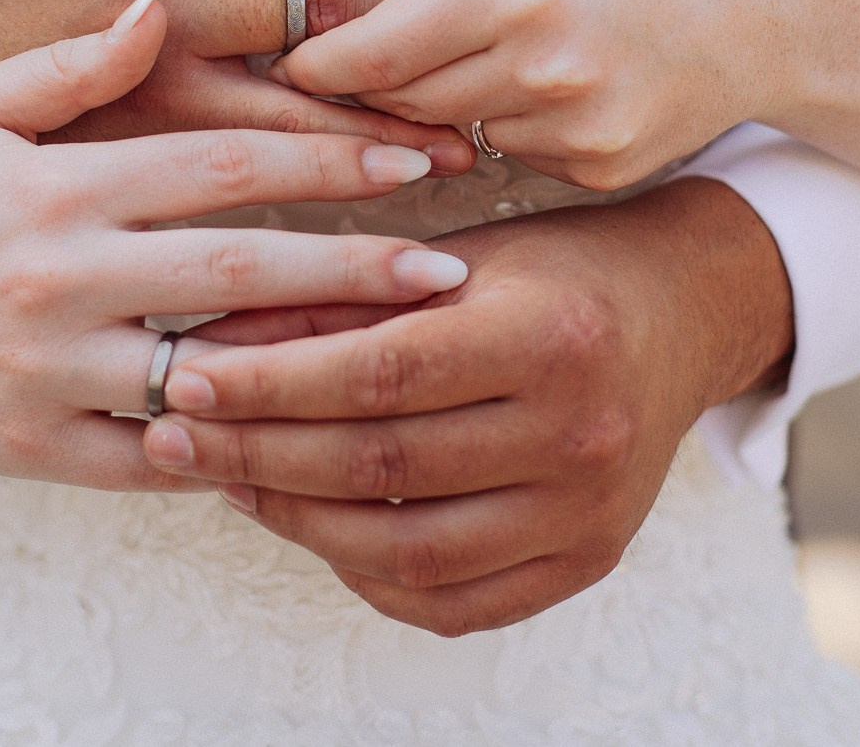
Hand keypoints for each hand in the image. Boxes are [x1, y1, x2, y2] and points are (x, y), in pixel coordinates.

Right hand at [0, 0, 472, 487]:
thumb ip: (71, 64)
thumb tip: (163, 3)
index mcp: (58, 186)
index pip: (223, 165)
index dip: (328, 158)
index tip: (412, 157)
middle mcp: (62, 277)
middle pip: (242, 270)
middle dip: (357, 270)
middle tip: (453, 274)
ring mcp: (51, 372)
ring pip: (211, 374)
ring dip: (315, 368)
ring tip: (408, 359)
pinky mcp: (37, 451)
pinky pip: (156, 462)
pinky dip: (231, 456)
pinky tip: (304, 442)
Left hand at [137, 177, 793, 634]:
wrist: (683, 315)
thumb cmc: (557, 270)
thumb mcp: (456, 256)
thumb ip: (340, 301)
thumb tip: (212, 344)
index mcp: (547, 334)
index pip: (377, 374)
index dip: (270, 386)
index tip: (188, 380)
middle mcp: (578, 431)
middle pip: (382, 465)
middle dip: (259, 454)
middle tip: (176, 435)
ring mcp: (589, 512)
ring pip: (407, 550)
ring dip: (299, 521)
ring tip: (234, 478)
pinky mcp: (586, 561)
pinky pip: (453, 601)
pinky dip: (369, 575)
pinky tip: (317, 528)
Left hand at [274, 0, 838, 189]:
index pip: (363, 56)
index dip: (314, 57)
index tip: (291, 46)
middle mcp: (541, 69)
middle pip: (399, 100)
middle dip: (368, 77)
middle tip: (362, 40)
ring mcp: (575, 130)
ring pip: (451, 130)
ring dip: (440, 95)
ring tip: (487, 37)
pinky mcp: (601, 170)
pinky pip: (513, 154)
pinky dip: (509, 120)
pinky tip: (554, 75)